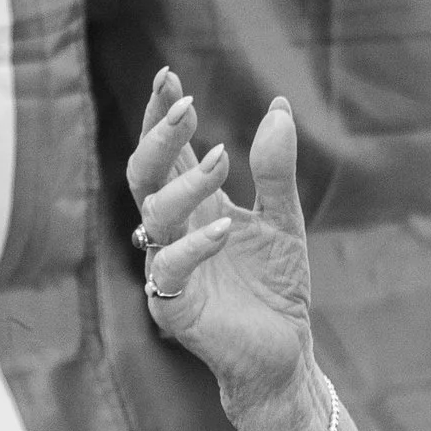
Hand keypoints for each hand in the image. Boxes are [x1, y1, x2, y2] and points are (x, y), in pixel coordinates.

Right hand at [126, 70, 318, 430]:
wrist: (284, 353)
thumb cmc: (275, 288)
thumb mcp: (284, 220)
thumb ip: (276, 169)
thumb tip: (277, 106)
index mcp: (195, 204)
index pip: (169, 152)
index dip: (163, 116)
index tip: (169, 77)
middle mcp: (173, 230)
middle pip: (146, 174)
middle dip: (159, 137)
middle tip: (184, 106)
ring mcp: (168, 266)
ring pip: (154, 214)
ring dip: (186, 183)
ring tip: (224, 160)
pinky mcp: (174, 305)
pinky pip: (170, 268)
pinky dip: (195, 244)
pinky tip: (224, 226)